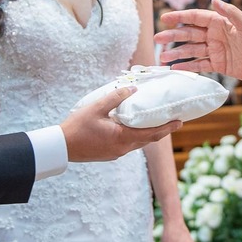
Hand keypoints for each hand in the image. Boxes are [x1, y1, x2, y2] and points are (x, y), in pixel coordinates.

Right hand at [61, 88, 180, 162]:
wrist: (61, 147)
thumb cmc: (77, 127)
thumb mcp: (96, 108)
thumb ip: (115, 97)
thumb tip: (132, 88)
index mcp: (122, 138)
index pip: (152, 134)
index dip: (167, 128)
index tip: (180, 121)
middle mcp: (123, 148)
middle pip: (148, 140)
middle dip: (162, 130)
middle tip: (174, 120)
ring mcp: (116, 153)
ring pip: (139, 143)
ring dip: (149, 134)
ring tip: (157, 122)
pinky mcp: (110, 153)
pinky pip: (129, 144)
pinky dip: (137, 136)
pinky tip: (134, 127)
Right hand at [156, 0, 241, 83]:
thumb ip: (229, 12)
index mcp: (219, 23)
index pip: (195, 18)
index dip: (179, 17)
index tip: (164, 18)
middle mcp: (215, 35)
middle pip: (189, 34)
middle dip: (173, 37)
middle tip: (157, 40)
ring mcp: (215, 50)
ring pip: (191, 51)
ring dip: (177, 53)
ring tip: (162, 58)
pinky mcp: (218, 64)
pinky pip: (199, 65)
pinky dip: (187, 66)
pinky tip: (175, 68)